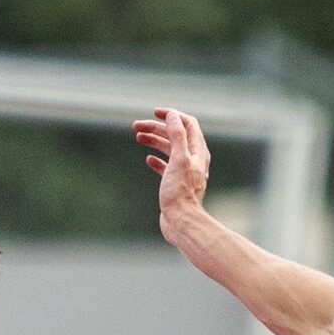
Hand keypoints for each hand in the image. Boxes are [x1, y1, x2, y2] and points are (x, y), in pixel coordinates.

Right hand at [133, 108, 211, 228]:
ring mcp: (185, 172)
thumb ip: (177, 136)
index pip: (188, 124)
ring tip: (138, 137)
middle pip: (175, 135)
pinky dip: (157, 160)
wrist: (181, 222)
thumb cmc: (180, 193)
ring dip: (154, 141)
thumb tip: (172, 115)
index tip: (154, 113)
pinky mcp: (176, 184)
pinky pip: (167, 166)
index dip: (172, 116)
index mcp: (197, 152)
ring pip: (169, 149)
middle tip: (136, 126)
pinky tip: (148, 160)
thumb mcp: (179, 159)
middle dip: (156, 128)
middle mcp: (194, 160)